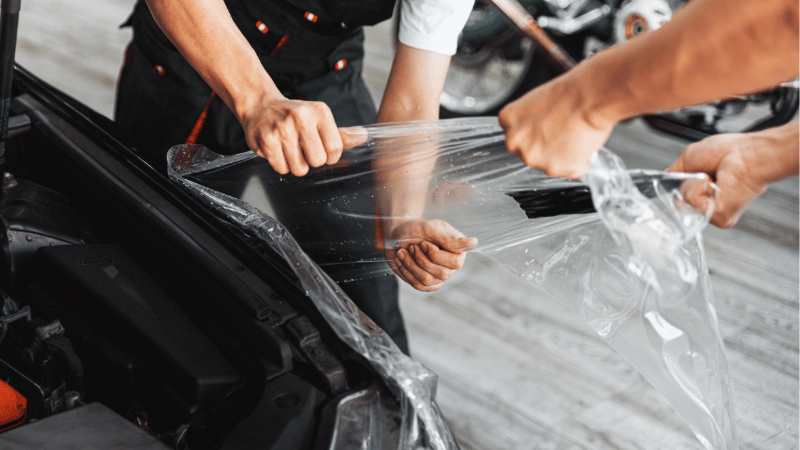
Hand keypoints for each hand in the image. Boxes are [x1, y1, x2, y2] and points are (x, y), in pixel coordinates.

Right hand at [239, 96, 348, 175]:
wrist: (261, 106)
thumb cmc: (295, 116)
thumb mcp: (320, 119)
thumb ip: (342, 134)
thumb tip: (365, 137)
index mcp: (320, 111)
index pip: (335, 148)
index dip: (329, 156)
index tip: (320, 148)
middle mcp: (301, 117)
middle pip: (318, 161)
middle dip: (311, 160)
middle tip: (302, 148)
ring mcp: (282, 129)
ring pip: (299, 168)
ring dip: (295, 164)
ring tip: (288, 148)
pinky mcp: (267, 141)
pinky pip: (282, 169)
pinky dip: (281, 164)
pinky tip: (278, 150)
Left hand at [384, 219, 477, 291]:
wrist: (400, 234)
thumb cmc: (419, 229)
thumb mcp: (432, 228)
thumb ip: (450, 238)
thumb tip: (473, 243)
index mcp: (458, 252)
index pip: (455, 263)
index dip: (436, 255)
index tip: (423, 243)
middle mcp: (451, 267)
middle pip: (441, 274)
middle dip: (422, 259)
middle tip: (413, 246)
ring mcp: (439, 277)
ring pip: (426, 280)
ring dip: (411, 264)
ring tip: (404, 251)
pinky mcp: (426, 284)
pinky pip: (417, 285)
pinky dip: (406, 271)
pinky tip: (402, 259)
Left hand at [498, 75, 614, 178]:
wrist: (589, 97)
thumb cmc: (570, 93)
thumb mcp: (538, 100)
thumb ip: (530, 120)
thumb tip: (538, 130)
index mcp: (508, 119)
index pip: (517, 135)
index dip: (536, 132)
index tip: (546, 128)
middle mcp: (515, 141)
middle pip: (530, 152)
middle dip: (546, 147)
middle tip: (563, 132)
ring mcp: (532, 157)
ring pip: (549, 164)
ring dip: (564, 155)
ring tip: (576, 135)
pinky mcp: (553, 169)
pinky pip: (571, 171)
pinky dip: (581, 162)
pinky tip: (584, 144)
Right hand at [667, 132, 769, 227]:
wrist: (748, 153)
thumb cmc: (729, 152)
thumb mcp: (688, 158)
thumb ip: (672, 173)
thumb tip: (663, 181)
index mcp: (703, 195)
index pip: (678, 200)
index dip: (677, 189)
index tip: (687, 177)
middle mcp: (708, 206)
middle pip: (676, 203)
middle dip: (685, 183)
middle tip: (705, 174)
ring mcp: (713, 214)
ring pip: (683, 203)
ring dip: (694, 184)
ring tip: (712, 178)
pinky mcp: (719, 217)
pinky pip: (693, 201)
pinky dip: (700, 187)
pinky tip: (715, 183)